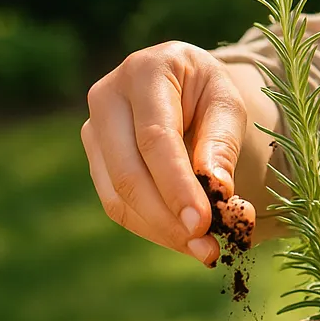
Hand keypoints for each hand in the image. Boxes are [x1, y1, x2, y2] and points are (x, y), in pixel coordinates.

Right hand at [81, 42, 256, 266]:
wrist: (182, 84)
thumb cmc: (208, 91)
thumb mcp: (226, 104)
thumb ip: (222, 142)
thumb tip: (218, 189)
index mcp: (145, 71)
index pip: (155, 137)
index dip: (177, 185)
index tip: (202, 223)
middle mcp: (107, 97)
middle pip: (128, 172)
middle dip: (167, 218)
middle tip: (206, 247)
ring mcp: (92, 131)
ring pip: (117, 196)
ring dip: (160, 230)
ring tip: (204, 249)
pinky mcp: (94, 161)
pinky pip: (117, 204)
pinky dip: (152, 227)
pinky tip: (183, 238)